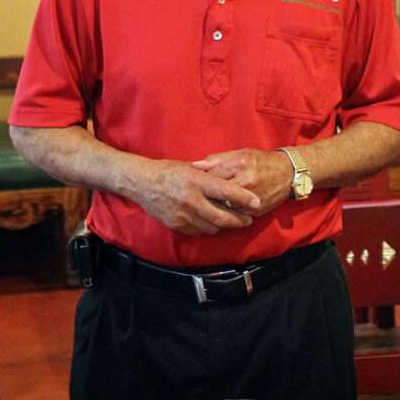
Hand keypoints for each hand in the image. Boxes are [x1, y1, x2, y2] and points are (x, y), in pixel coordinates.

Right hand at [134, 159, 259, 235]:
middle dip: (239, 220)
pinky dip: (208, 228)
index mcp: (197, 182)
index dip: (244, 199)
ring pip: (213, 227)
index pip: (227, 192)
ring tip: (231, 221)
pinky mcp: (177, 225)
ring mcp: (184, 215)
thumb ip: (210, 175)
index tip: (257, 202)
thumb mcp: (191, 167)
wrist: (142, 183)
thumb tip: (231, 179)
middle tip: (249, 219)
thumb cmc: (168, 171)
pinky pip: (199, 231)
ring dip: (224, 225)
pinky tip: (211, 222)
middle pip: (223, 217)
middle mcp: (192, 200)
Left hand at [191, 148, 292, 215]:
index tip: (194, 183)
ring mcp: (251, 197)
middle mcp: (246, 181)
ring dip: (214, 206)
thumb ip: (217, 159)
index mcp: (240, 164)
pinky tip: (221, 210)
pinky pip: (235, 214)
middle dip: (205, 196)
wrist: (288, 173)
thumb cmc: (262, 161)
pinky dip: (227, 212)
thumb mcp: (241, 153)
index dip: (201, 180)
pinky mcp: (256, 210)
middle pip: (216, 193)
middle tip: (197, 197)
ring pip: (224, 206)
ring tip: (206, 205)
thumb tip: (195, 165)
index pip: (211, 174)